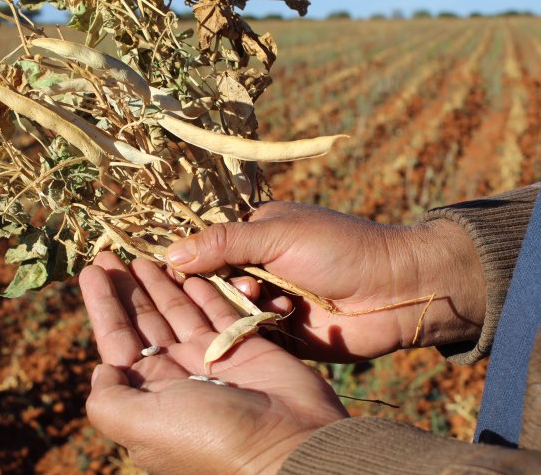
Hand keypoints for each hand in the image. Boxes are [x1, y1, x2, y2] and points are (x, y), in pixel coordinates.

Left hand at [81, 252, 346, 473]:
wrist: (287, 446)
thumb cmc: (210, 437)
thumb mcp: (141, 424)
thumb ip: (109, 399)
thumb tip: (100, 371)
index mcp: (148, 394)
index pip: (117, 339)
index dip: (102, 304)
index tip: (90, 270)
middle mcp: (176, 375)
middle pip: (144, 320)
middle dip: (127, 286)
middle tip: (111, 252)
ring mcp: (211, 360)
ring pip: (179, 311)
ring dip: (160, 283)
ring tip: (143, 254)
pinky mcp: (244, 348)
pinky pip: (219, 311)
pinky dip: (204, 291)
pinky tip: (188, 270)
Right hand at [165, 201, 486, 360]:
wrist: (398, 291)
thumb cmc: (341, 249)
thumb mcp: (278, 235)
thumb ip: (224, 243)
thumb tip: (168, 254)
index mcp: (255, 232)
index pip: (205, 246)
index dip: (190, 259)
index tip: (176, 272)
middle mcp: (257, 266)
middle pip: (211, 282)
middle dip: (222, 286)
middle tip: (250, 288)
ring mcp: (268, 301)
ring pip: (228, 310)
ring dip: (245, 307)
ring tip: (274, 303)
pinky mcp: (280, 333)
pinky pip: (250, 334)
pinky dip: (260, 328)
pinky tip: (285, 319)